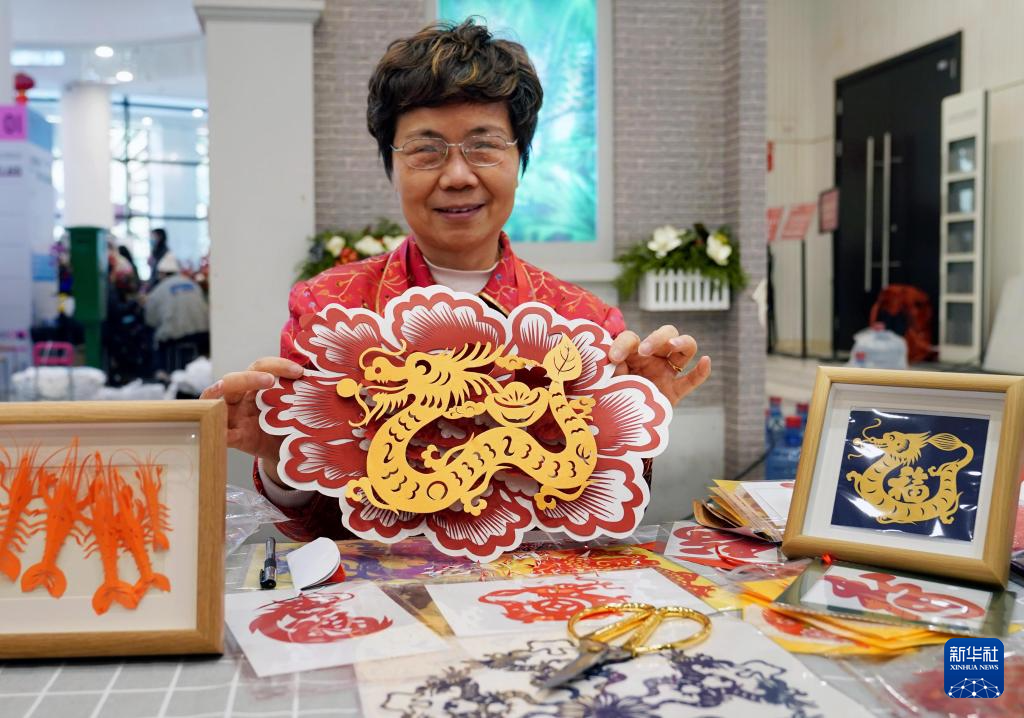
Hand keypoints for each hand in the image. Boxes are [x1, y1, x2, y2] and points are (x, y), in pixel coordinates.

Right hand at [200, 357, 303, 472]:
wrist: (284, 454)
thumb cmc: (288, 425)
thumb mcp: (298, 407)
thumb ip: (307, 392)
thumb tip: (333, 377)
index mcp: (256, 386)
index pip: (260, 367)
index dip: (277, 365)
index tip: (299, 372)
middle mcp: (240, 398)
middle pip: (235, 379)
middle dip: (250, 376)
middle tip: (270, 380)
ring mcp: (231, 417)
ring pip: (216, 399)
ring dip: (224, 390)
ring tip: (228, 388)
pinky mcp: (230, 438)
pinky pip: (216, 432)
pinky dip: (215, 429)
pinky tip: (220, 429)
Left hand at [607, 325, 710, 406]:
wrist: (613, 423)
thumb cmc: (606, 396)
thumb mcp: (601, 381)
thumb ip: (605, 371)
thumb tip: (606, 362)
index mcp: (632, 352)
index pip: (632, 338)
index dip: (622, 344)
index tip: (613, 358)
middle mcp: (652, 358)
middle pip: (665, 334)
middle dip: (656, 338)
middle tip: (643, 351)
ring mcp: (666, 373)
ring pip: (685, 349)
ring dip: (680, 342)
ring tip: (671, 346)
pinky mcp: (674, 391)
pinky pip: (692, 380)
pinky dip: (701, 371)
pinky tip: (706, 361)